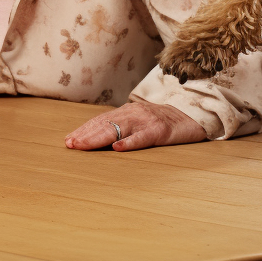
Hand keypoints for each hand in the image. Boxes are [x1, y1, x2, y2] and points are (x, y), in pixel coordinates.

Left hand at [64, 101, 206, 151]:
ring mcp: (147, 121)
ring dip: (99, 138)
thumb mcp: (140, 121)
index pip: (101, 120)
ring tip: (83, 145)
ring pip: (119, 129)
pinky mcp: (160, 131)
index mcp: (128, 112)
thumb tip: (98, 139)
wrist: (192, 115)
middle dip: (86, 135)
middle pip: (105, 124)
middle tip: (70, 144)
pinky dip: (129, 143)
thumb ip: (122, 126)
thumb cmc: (163, 122)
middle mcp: (134, 113)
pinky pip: (143, 138)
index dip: (84, 130)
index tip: (69, 140)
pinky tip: (117, 148)